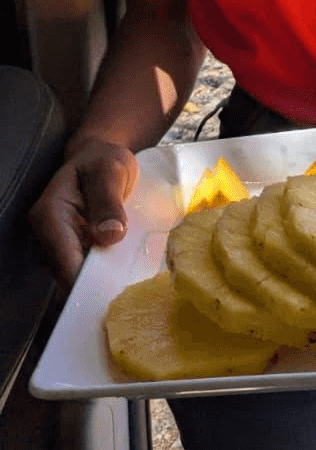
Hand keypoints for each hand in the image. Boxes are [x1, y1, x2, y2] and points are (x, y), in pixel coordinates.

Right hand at [28, 139, 139, 286]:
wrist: (101, 158)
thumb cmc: (103, 160)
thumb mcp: (110, 171)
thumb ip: (107, 201)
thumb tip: (110, 236)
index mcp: (50, 216)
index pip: (65, 261)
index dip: (88, 282)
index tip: (113, 291)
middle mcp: (49, 236)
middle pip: (71, 275)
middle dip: (98, 284)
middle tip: (131, 288)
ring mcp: (60, 245)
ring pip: (80, 276)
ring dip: (104, 279)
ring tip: (132, 277)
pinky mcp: (74, 250)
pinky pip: (88, 269)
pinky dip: (106, 272)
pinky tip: (126, 269)